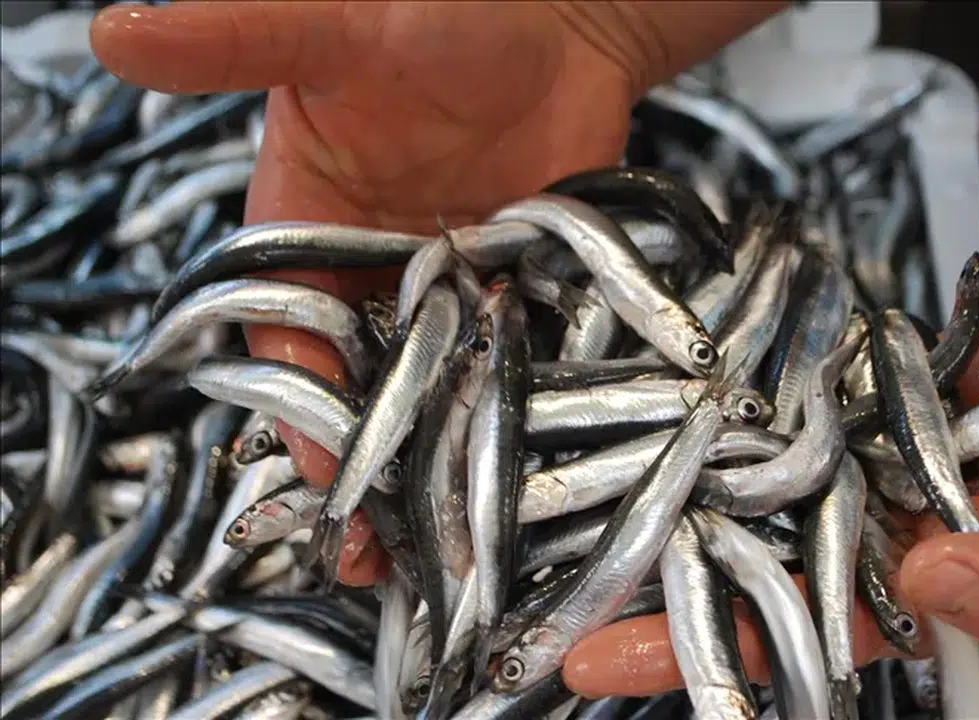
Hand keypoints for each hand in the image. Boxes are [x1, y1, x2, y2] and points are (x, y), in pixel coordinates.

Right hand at [91, 1, 639, 583]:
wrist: (560, 16)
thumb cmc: (436, 8)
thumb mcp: (332, 26)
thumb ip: (238, 40)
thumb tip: (113, 30)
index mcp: (301, 226)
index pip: (286, 335)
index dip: (301, 406)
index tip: (328, 469)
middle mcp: (369, 270)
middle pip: (355, 383)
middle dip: (365, 463)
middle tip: (379, 550)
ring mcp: (449, 287)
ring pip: (431, 389)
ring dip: (434, 458)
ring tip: (449, 538)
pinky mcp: (521, 289)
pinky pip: (510, 365)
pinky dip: (512, 412)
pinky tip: (526, 465)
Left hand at [562, 312, 978, 696]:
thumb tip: (928, 576)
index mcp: (885, 589)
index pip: (768, 628)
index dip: (684, 649)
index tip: (594, 659)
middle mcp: (838, 521)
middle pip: (717, 550)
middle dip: (631, 564)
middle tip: (529, 573)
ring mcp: (828, 449)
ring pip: (723, 466)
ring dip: (649, 471)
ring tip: (548, 472)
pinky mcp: (832, 382)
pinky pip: (762, 384)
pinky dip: (709, 384)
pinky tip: (638, 376)